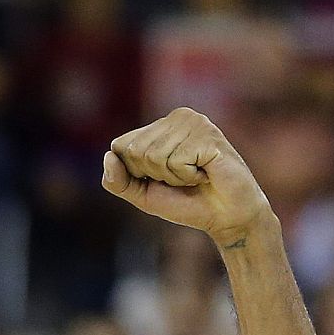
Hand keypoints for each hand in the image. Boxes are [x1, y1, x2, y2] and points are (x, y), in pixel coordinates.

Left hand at [102, 108, 272, 246]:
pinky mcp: (208, 134)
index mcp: (159, 126)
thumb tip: (108, 156)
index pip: (121, 146)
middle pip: (136, 151)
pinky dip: (188, 176)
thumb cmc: (185, 203)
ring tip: (195, 175)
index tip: (161, 179)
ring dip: (174, 177)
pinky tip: (205, 173)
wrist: (226, 217)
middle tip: (182, 178)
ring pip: (155, 156)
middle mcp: (177, 117)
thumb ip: (118, 181)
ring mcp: (194, 122)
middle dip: (155, 175)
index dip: (136, 172)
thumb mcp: (142, 195)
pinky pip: (176, 161)